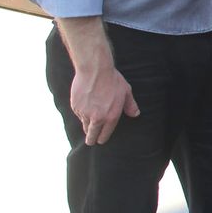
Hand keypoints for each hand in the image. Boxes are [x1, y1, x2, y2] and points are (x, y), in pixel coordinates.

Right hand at [57, 17, 139, 144]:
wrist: (95, 70)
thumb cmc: (113, 80)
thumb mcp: (126, 92)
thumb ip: (130, 105)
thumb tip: (136, 114)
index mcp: (111, 116)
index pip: (105, 134)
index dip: (102, 138)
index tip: (100, 141)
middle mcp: (97, 117)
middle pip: (92, 134)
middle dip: (92, 139)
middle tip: (91, 141)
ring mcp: (85, 113)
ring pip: (84, 124)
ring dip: (86, 125)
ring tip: (88, 127)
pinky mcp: (75, 107)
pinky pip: (78, 114)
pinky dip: (81, 114)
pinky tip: (84, 109)